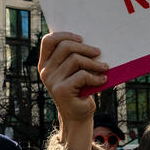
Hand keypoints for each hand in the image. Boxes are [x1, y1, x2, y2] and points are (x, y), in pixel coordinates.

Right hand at [38, 32, 108, 149]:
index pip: (48, 40)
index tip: (81, 38)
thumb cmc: (80, 88)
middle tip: (98, 52)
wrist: (78, 114)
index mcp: (46, 63)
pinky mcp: (62, 90)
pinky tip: (102, 80)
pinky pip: (82, 75)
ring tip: (104, 67)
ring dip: (94, 63)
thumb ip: (74, 56)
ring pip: (75, 60)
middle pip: (65, 47)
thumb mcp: (75, 70)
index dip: (65, 35)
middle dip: (85, 48)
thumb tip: (91, 40)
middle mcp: (45, 71)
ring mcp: (52, 81)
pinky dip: (96, 76)